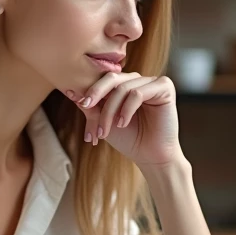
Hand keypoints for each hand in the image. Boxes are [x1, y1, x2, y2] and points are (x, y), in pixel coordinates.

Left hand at [67, 72, 182, 167]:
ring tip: (105, 130)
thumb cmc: (128, 139)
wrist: (150, 157)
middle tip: (85, 106)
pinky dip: (127, 109)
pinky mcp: (165, 87)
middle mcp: (139, 80)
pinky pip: (138, 93)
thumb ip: (91, 106)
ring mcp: (152, 82)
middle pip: (112, 77)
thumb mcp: (103, 121)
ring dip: (110, 110)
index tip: (80, 103)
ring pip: (123, 88)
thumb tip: (71, 91)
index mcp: (126, 84)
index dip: (91, 90)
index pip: (104, 79)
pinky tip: (123, 124)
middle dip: (96, 93)